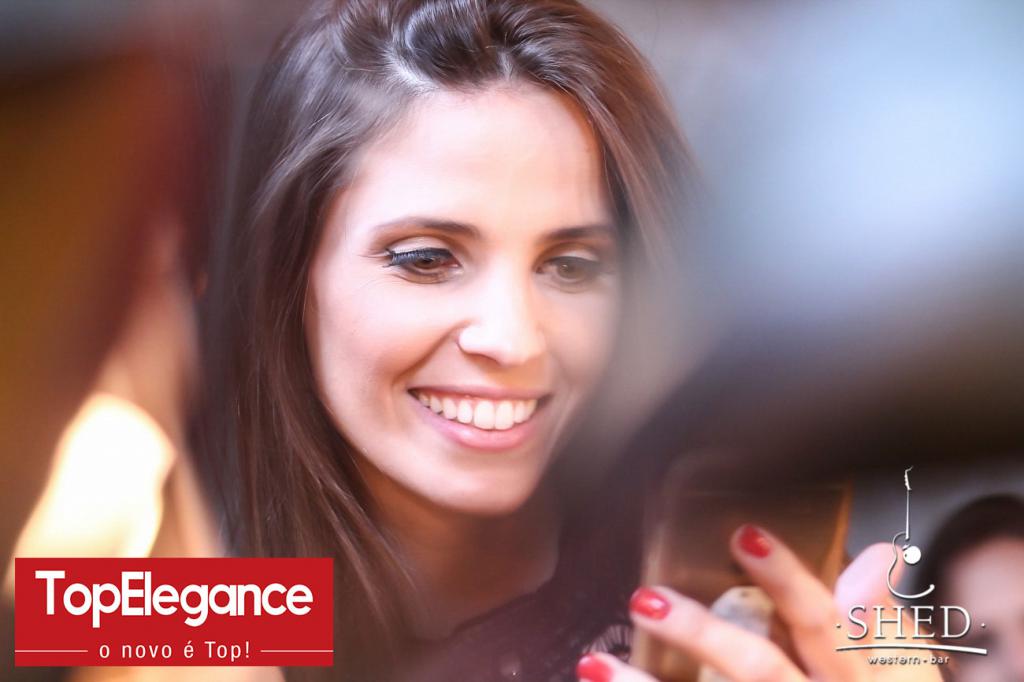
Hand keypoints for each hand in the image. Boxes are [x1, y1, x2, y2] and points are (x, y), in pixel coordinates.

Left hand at [577, 525, 942, 680]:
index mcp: (863, 678)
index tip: (743, 536)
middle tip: (645, 599)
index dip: (788, 581)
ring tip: (596, 663)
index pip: (827, 624)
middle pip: (760, 670)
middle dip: (702, 635)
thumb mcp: (905, 669)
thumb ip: (880, 617)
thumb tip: (877, 555)